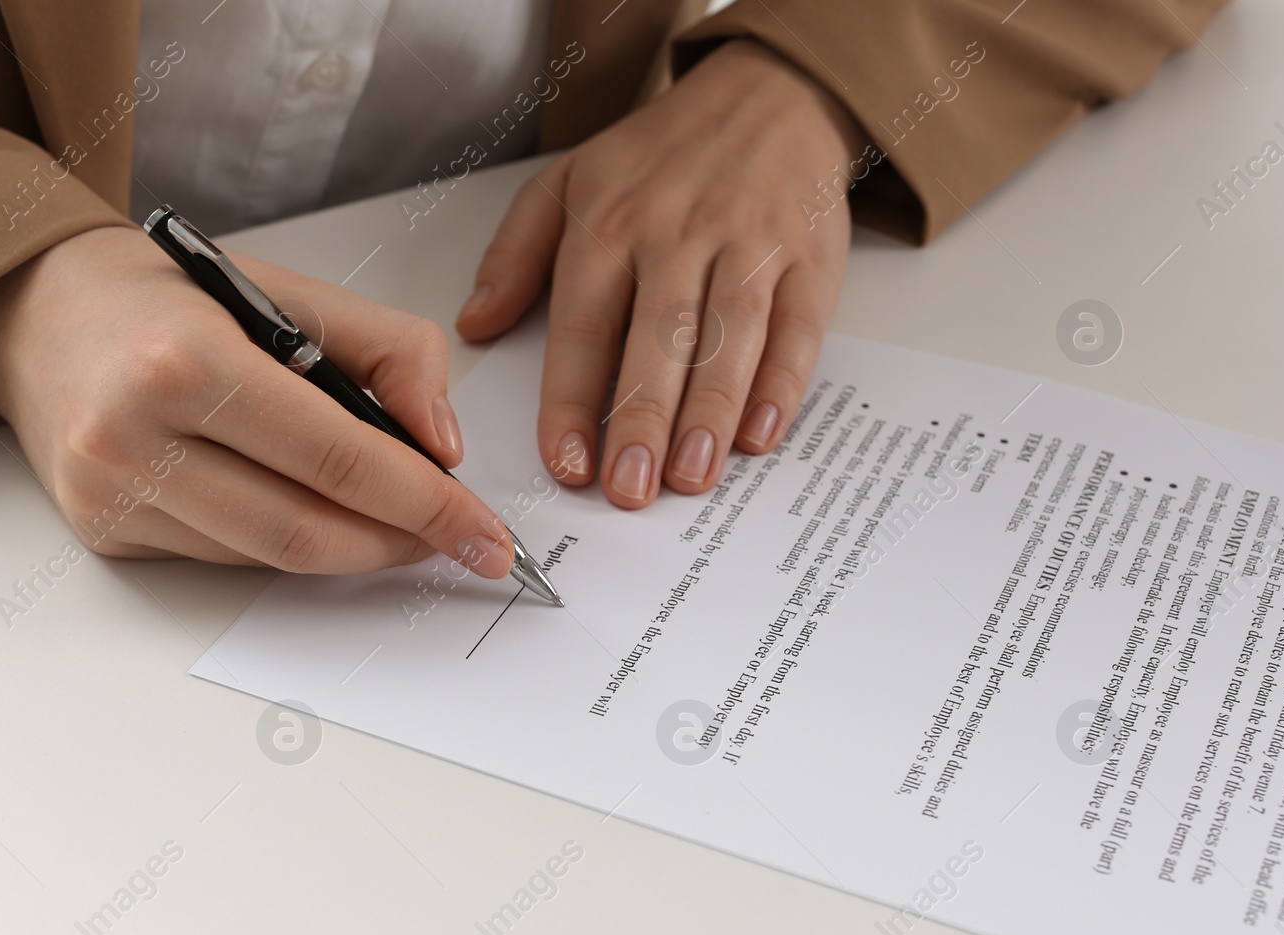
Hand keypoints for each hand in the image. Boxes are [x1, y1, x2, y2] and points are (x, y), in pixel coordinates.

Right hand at [0, 226, 518, 576]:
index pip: (338, 456)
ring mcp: (111, 494)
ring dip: (351, 551)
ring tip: (397, 526)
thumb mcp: (293, 290)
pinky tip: (311, 514)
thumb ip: (389, 354)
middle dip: (399, 544)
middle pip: (305, 530)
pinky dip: (286, 544)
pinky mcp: (103, 531)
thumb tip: (444, 446)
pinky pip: (226, 559)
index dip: (426, 504)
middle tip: (454, 542)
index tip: (484, 532)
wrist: (37, 312)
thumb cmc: (170, 299)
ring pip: (269, 557)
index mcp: (187, 361)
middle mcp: (134, 436)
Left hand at [457, 39, 860, 507]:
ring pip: (727, 337)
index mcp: (609, 223)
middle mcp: (677, 233)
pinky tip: (759, 434)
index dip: (572, 401)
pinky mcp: (809, 257)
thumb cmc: (659, 155)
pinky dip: (781, 384)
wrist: (769, 93)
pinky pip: (796, 327)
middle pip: (657, 338)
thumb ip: (514, 254)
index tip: (565, 465)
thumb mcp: (567, 181)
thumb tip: (474, 324)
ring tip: (689, 478)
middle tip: (629, 490)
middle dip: (641, 420)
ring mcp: (749, 244)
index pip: (583, 326)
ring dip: (708, 413)